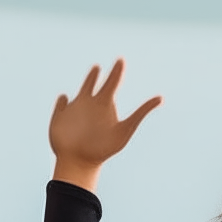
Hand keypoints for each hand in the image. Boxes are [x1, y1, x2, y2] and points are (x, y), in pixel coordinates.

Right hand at [49, 59, 161, 192]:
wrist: (82, 161)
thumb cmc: (104, 148)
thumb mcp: (126, 128)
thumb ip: (141, 112)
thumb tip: (161, 98)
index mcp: (105, 106)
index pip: (112, 84)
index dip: (116, 72)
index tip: (121, 60)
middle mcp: (92, 106)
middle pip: (98, 84)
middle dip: (105, 74)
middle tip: (118, 62)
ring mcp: (76, 110)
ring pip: (84, 91)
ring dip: (90, 80)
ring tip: (96, 70)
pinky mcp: (60, 116)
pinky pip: (62, 104)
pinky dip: (63, 101)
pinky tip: (64, 97)